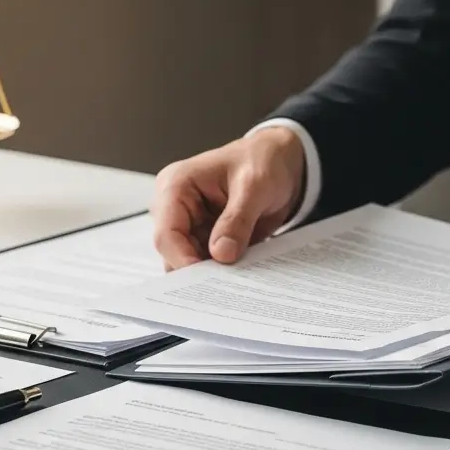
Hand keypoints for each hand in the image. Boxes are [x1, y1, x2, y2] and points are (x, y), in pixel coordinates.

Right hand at [150, 126, 305, 269]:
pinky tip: (241, 277)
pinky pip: (209, 264)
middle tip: (224, 288)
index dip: (183, 260)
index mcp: (176, 186)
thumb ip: (237, 219)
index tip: (207, 280)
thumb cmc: (262, 161)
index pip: (167, 233)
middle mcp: (177, 208)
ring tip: (237, 282)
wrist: (281, 164)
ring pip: (190, 263)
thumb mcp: (255, 186)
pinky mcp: (207, 239)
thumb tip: (221, 253)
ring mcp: (191, 226)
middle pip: (174, 253)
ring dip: (212, 275)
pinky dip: (224, 273)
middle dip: (198, 271)